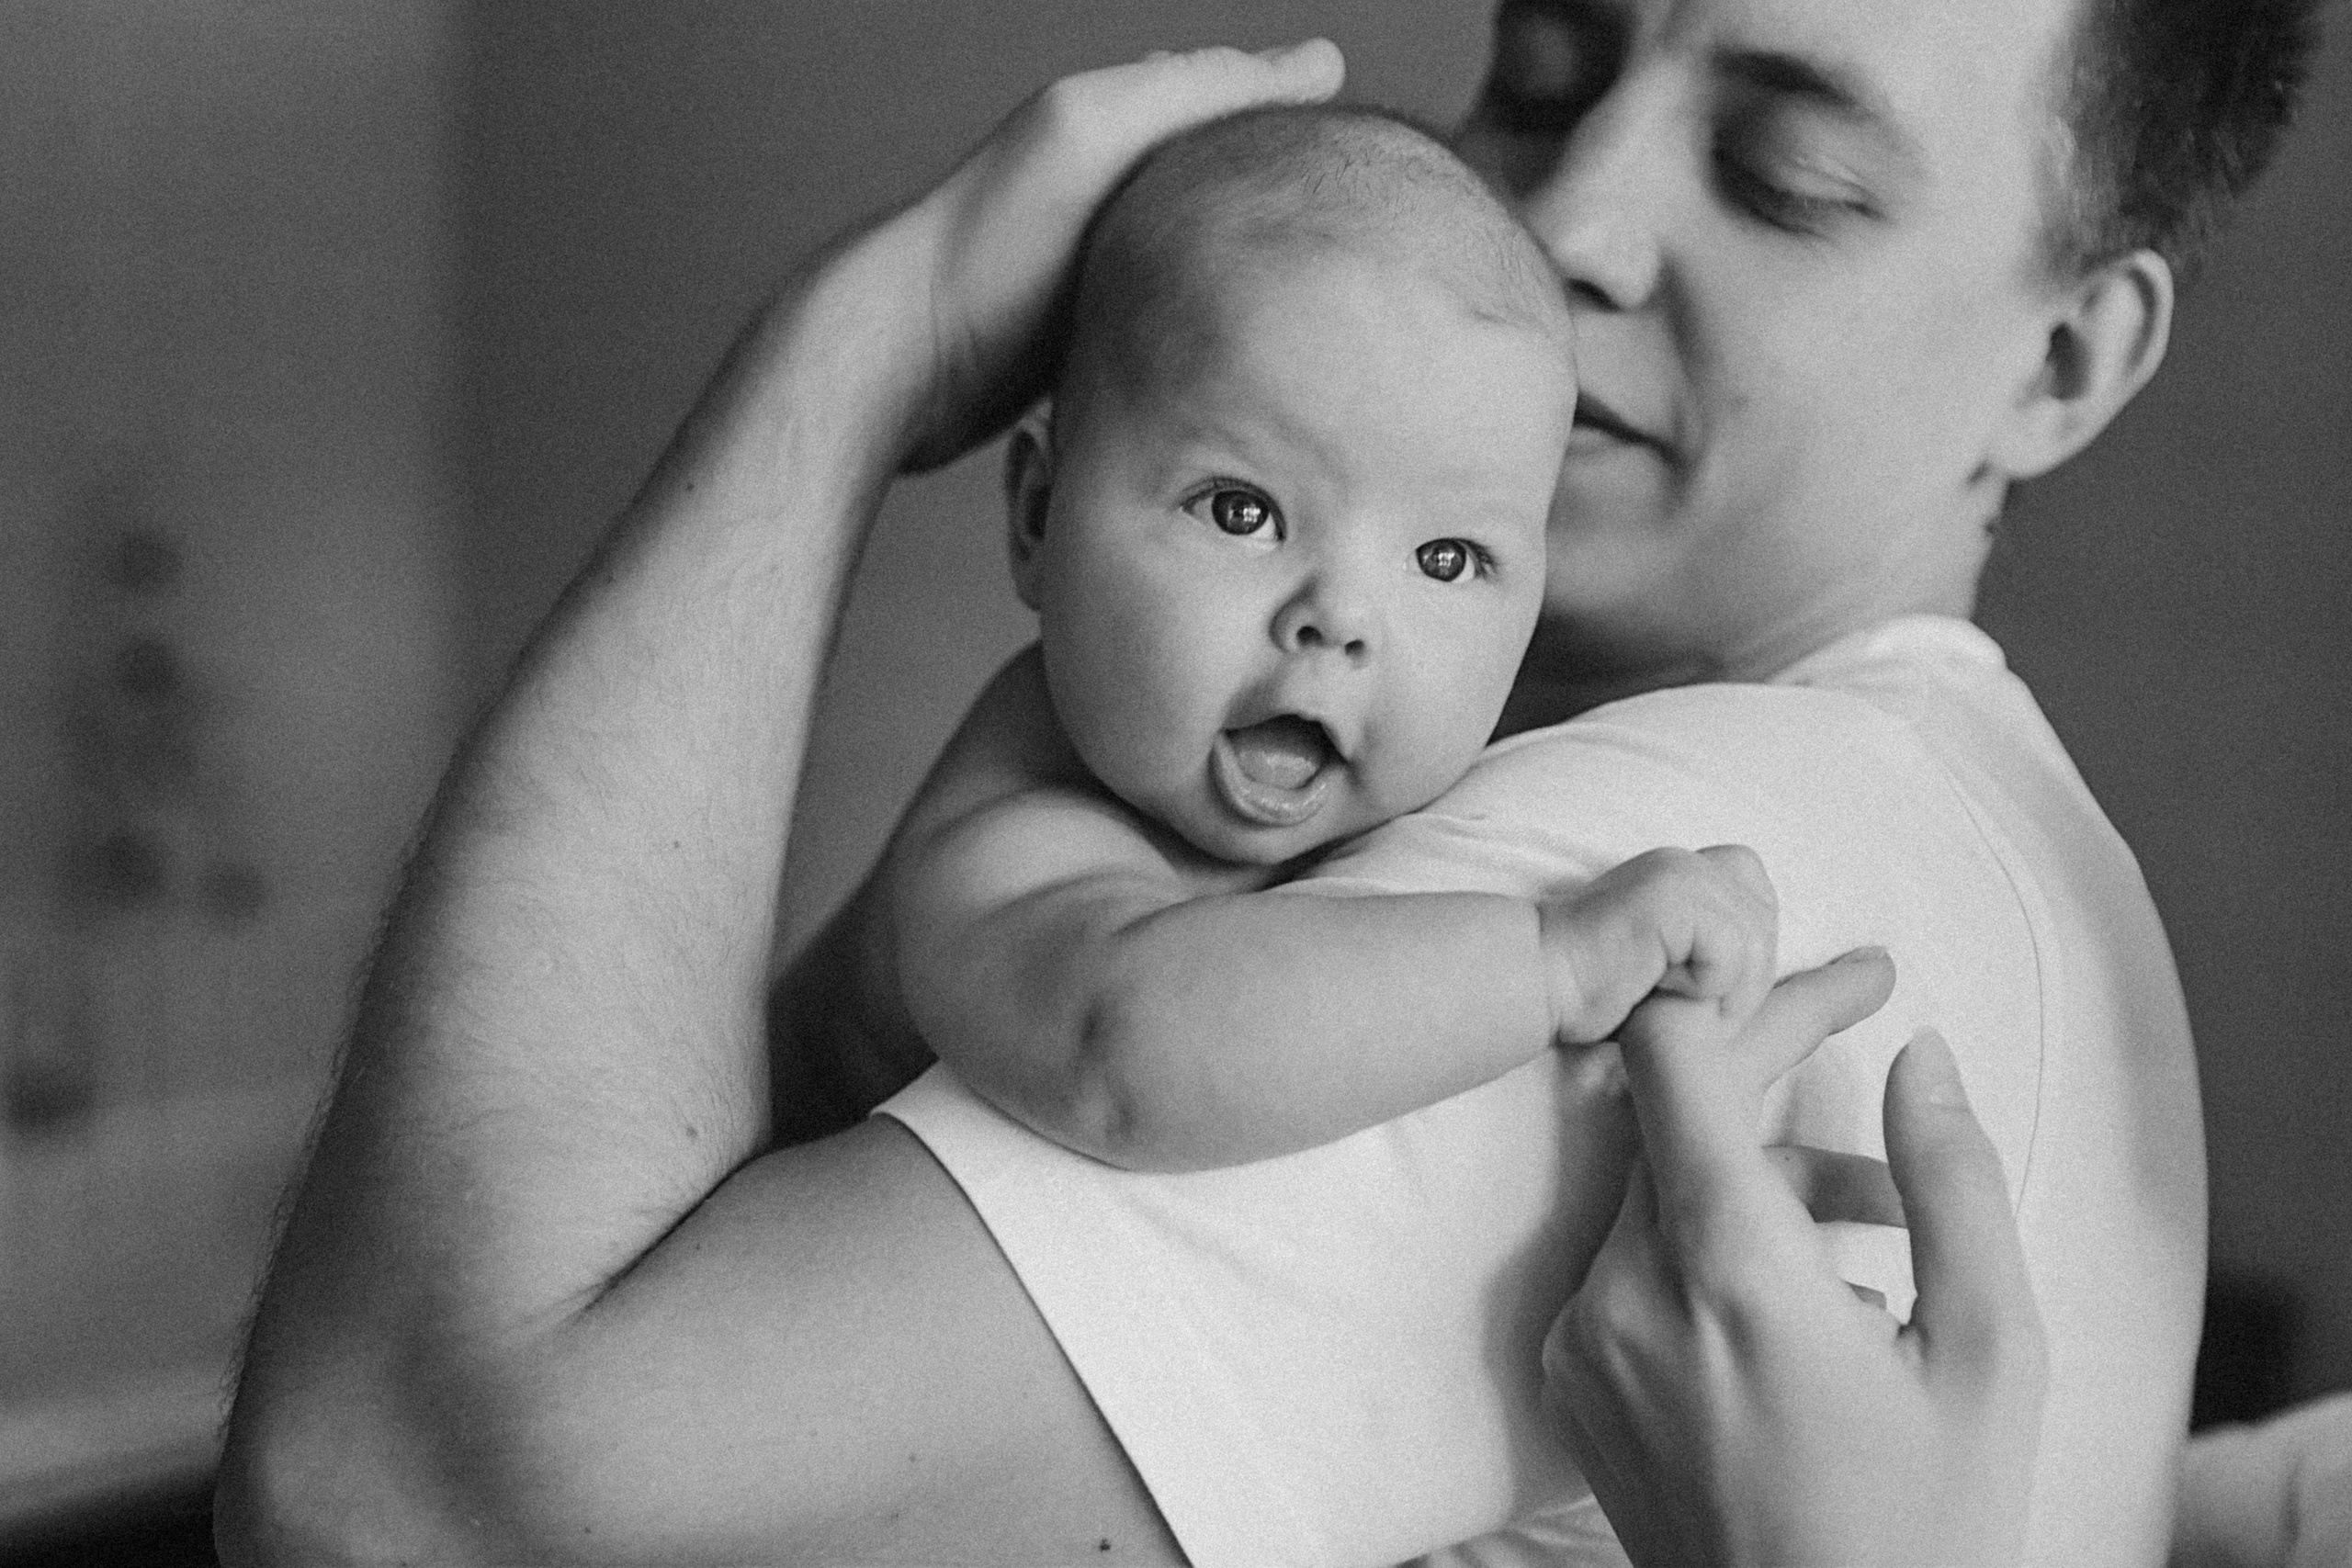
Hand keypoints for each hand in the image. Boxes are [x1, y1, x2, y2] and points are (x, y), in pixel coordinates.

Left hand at [885, 39, 1343, 468]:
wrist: (907, 361)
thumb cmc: (992, 241)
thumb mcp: (1098, 131)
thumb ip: (1200, 89)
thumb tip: (1323, 58)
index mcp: (1116, 128)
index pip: (1234, 104)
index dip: (1300, 122)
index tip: (1373, 160)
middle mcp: (1111, 193)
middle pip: (1224, 187)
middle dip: (1285, 203)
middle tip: (1365, 237)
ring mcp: (1102, 270)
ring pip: (1205, 259)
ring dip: (1255, 277)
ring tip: (1330, 298)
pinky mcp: (1093, 341)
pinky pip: (1178, 323)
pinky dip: (1217, 329)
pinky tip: (1256, 354)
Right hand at [1540, 844, 1778, 1043]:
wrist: (1539, 980)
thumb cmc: (1595, 984)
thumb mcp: (1664, 955)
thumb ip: (1706, 940)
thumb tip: (1765, 959)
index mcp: (1686, 868)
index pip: (1761, 897)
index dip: (1747, 949)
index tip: (1702, 984)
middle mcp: (1688, 861)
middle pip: (1766, 920)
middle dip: (1747, 976)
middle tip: (1695, 1003)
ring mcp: (1680, 875)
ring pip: (1754, 940)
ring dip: (1726, 988)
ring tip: (1679, 1000)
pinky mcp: (1671, 900)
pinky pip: (1729, 953)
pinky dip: (1705, 986)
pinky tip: (1658, 987)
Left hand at [1544, 966, 2048, 1567]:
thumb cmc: (1927, 1523)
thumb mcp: (1990, 1355)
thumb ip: (1953, 1183)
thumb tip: (1919, 1051)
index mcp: (1728, 1267)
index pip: (1668, 1053)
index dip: (1737, 986)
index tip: (1815, 963)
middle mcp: (1624, 1288)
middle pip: (1671, 1109)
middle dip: (1767, 1059)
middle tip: (1856, 1012)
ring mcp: (1582, 1335)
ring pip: (1658, 1186)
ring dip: (1758, 1172)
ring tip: (1877, 1224)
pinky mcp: (1569, 1375)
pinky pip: (1631, 1259)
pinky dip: (1708, 1243)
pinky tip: (1806, 1295)